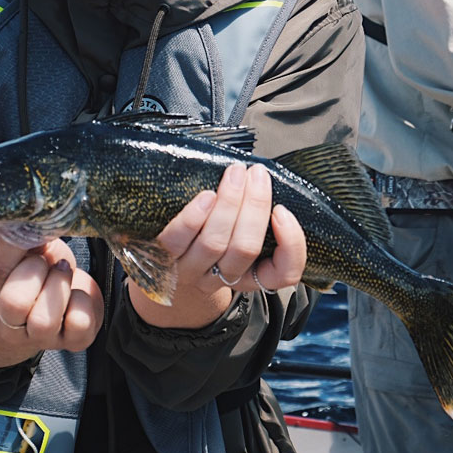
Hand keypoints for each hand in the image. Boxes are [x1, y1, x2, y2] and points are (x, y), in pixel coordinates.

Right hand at [0, 238, 103, 367]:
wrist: (55, 300)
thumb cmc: (37, 271)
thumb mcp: (27, 251)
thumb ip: (25, 240)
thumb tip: (35, 219)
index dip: (16, 248)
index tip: (31, 237)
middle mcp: (10, 327)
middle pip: (14, 304)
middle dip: (37, 271)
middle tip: (48, 262)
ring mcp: (42, 339)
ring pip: (44, 321)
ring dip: (59, 286)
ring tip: (64, 274)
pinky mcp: (75, 341)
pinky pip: (80, 323)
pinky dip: (84, 301)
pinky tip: (78, 294)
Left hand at [128, 162, 306, 328]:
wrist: (164, 266)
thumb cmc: (208, 239)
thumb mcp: (237, 235)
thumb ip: (252, 214)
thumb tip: (262, 176)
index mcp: (251, 275)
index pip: (284, 274)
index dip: (291, 244)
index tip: (282, 210)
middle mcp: (223, 278)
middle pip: (245, 248)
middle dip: (255, 206)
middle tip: (257, 174)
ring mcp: (191, 272)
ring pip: (214, 242)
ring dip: (229, 203)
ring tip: (235, 174)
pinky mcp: (162, 259)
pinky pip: (178, 241)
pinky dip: (194, 217)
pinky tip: (206, 196)